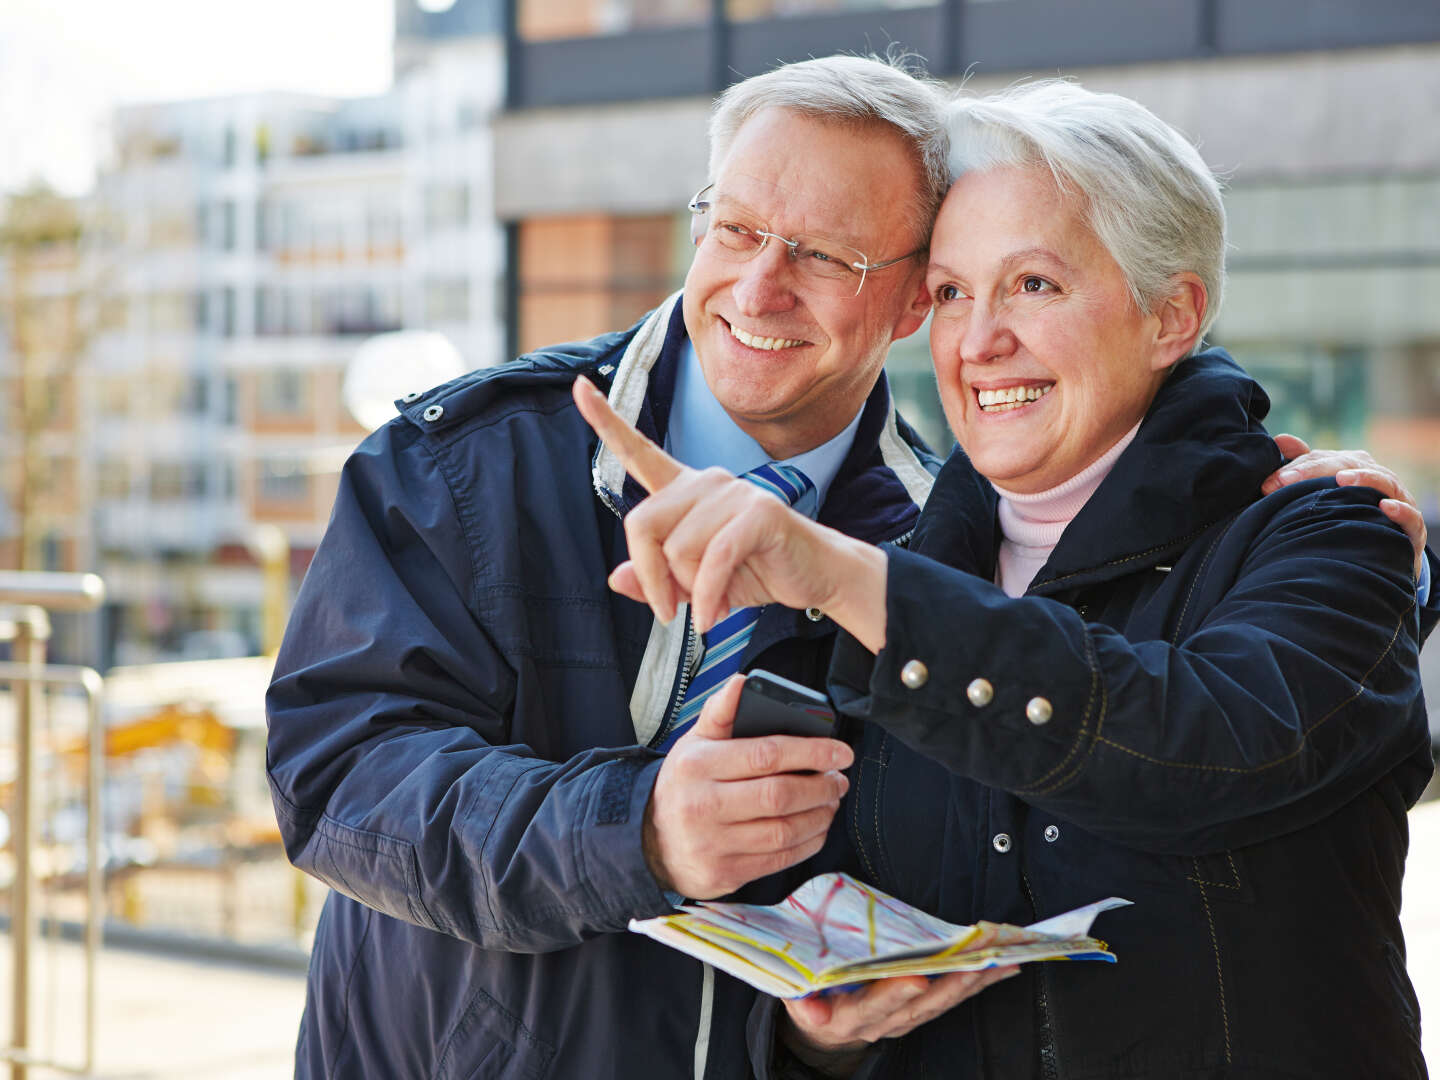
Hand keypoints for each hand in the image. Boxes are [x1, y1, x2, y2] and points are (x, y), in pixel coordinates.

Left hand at [572, 378, 887, 643]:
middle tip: (671, 611)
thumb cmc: (755, 571)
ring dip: (690, 592)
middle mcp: (705, 482)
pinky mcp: (757, 513)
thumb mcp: (696, 585)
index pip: (639, 452)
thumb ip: (656, 582)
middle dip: (651, 577)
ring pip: (677, 550)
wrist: (815, 576)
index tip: (578, 386)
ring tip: (713, 604)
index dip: (606, 421)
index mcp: (685, 491)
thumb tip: (616, 578)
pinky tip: (714, 618)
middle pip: (642, 523)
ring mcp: (733, 493)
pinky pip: (712, 561)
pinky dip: (709, 597)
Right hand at [644, 676, 853, 898]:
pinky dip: (808, 843)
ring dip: (819, 815)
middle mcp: (702, 805)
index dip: (811, 752)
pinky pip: (779, 859)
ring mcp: (712, 843)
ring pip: (784, 830)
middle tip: (838, 779)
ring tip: (830, 801)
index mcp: (697, 765)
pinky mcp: (724, 873)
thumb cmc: (684, 784)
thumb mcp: (693, 743)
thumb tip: (743, 682)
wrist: (650, 840)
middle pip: (779, 795)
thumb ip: (721, 712)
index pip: (765, 754)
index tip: (840, 752)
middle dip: (820, 786)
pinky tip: (816, 828)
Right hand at [780, 960, 1019, 1073]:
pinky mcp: (920, 1010)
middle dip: (949, 983)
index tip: (915, 978)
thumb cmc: (813, 1001)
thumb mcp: (797, 999)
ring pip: (944, 1001)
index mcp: (851, 1016)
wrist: (826, 1028)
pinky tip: (1000, 968)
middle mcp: (884, 1021)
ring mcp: (905, 1017)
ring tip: (997, 961)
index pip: (874, 1005)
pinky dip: (977, 982)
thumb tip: (811, 1012)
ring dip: (972, 981)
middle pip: (921, 1005)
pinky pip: (952, 997)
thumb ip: (803, 1003)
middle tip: (973, 963)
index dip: (894, 993)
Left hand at [1263, 434, 1426, 580]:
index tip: (1270, 482)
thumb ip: (1304, 464)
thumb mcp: (1324, 488)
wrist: (1382, 549)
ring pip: (1383, 482)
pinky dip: (1400, 509)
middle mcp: (1375, 477)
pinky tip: (1385, 506)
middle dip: (1315, 471)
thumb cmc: (1348, 512)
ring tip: (1342, 480)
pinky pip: (1410, 516)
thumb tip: (1281, 439)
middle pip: (1347, 465)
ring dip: (1364, 479)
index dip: (1296, 468)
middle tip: (1287, 480)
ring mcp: (1397, 499)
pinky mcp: (1412, 527)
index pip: (1322, 459)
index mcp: (1353, 466)